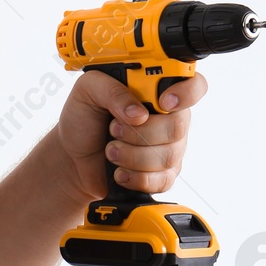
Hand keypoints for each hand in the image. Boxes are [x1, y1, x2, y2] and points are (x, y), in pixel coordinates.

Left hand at [52, 69, 208, 202]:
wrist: (72, 157)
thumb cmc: (83, 120)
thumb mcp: (88, 90)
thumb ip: (112, 90)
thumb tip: (138, 111)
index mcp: (156, 90)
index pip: (194, 85)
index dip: (186, 93)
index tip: (162, 103)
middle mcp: (168, 117)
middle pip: (178, 126)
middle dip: (140, 132)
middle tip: (114, 129)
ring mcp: (169, 147)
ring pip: (168, 156)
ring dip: (132, 155)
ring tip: (110, 150)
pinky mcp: (162, 174)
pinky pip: (163, 180)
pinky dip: (136, 177)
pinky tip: (120, 171)